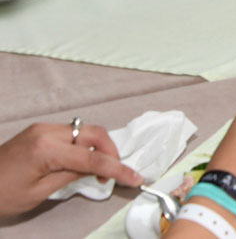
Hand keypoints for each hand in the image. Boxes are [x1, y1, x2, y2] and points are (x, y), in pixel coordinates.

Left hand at [0, 121, 142, 216]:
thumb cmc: (1, 195)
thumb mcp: (39, 193)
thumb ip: (71, 176)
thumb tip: (96, 170)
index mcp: (46, 149)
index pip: (92, 158)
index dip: (118, 169)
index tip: (135, 178)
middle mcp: (47, 132)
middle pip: (94, 134)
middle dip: (111, 151)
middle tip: (113, 173)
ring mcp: (42, 128)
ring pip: (85, 130)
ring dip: (98, 148)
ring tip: (97, 170)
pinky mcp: (39, 131)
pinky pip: (72, 132)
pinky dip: (84, 145)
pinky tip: (82, 161)